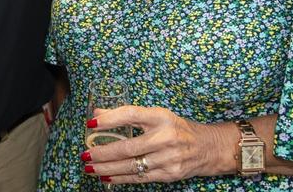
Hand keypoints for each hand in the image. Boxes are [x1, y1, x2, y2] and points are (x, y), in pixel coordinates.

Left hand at [83, 105, 231, 183]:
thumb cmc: (176, 128)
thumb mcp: (156, 115)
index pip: (130, 115)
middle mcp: (165, 137)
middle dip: (103, 152)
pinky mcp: (169, 174)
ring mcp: (168, 158)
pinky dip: (120, 178)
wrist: (207, 147)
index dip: (109, 119)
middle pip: (128, 147)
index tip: (91, 123)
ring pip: (131, 165)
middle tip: (85, 154)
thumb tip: (97, 113)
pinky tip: (106, 177)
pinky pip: (140, 178)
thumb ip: (129, 114)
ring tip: (90, 167)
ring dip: (107, 168)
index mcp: (160, 116)